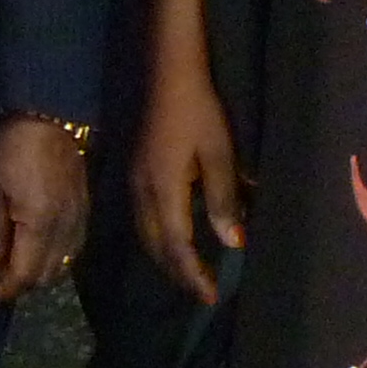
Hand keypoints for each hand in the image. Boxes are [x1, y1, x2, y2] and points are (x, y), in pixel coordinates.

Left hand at [0, 118, 87, 305]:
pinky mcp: (85, 214)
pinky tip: (36, 250)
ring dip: (37, 274)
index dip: (5, 290)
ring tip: (14, 265)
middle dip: (20, 285)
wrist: (50, 120)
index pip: (24, 274)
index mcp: (39, 223)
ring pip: (61, 267)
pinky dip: (53, 260)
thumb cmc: (11, 150)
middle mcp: (65, 229)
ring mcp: (79, 222)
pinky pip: (71, 252)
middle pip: (45, 277)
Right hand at [130, 63, 242, 305]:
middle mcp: (141, 192)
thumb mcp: (219, 153)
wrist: (168, 71)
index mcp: (163, 189)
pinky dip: (158, 240)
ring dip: (166, 259)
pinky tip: (172, 240)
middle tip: (203, 292)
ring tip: (190, 274)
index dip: (194, 274)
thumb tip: (232, 244)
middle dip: (178, 273)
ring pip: (145, 235)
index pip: (177, 245)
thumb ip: (223, 200)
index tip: (212, 296)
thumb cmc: (199, 108)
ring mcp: (134, 182)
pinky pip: (142, 220)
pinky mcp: (135, 172)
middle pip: (156, 247)